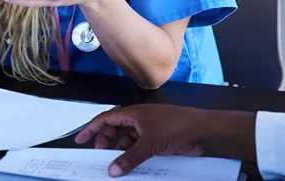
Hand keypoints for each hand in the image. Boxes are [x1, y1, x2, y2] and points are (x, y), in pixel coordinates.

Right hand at [75, 104, 208, 176]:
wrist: (204, 131)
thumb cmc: (176, 127)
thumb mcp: (149, 144)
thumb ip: (130, 158)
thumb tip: (112, 170)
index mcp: (134, 113)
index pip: (106, 119)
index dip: (91, 128)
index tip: (80, 139)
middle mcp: (139, 120)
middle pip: (115, 129)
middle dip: (105, 141)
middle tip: (100, 156)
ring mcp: (149, 129)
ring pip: (128, 140)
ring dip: (121, 150)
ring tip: (116, 164)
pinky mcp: (159, 140)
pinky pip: (140, 147)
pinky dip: (134, 155)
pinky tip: (132, 165)